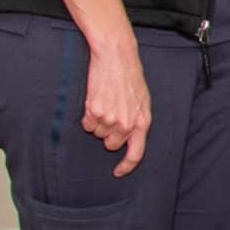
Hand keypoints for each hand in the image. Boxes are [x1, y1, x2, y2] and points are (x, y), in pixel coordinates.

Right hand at [81, 33, 152, 177]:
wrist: (117, 57)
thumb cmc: (130, 77)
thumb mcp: (143, 100)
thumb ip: (137, 120)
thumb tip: (130, 136)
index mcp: (143, 122)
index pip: (136, 153)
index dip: (126, 166)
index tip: (118, 172)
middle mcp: (127, 124)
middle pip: (111, 144)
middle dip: (108, 134)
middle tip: (111, 114)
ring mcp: (110, 119)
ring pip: (97, 133)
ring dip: (98, 123)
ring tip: (105, 102)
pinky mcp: (94, 111)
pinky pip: (87, 124)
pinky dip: (88, 116)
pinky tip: (96, 101)